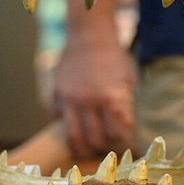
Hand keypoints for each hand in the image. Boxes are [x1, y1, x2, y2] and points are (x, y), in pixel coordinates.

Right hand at [53, 32, 136, 158]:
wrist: (89, 35)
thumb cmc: (114, 57)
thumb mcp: (127, 79)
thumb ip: (126, 106)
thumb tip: (126, 131)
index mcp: (108, 97)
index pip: (115, 135)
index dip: (122, 143)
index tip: (126, 144)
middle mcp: (86, 100)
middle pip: (94, 141)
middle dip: (104, 148)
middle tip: (109, 148)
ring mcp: (68, 98)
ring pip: (72, 138)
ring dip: (83, 148)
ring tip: (90, 149)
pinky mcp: (55, 95)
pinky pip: (58, 121)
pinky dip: (67, 127)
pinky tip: (77, 126)